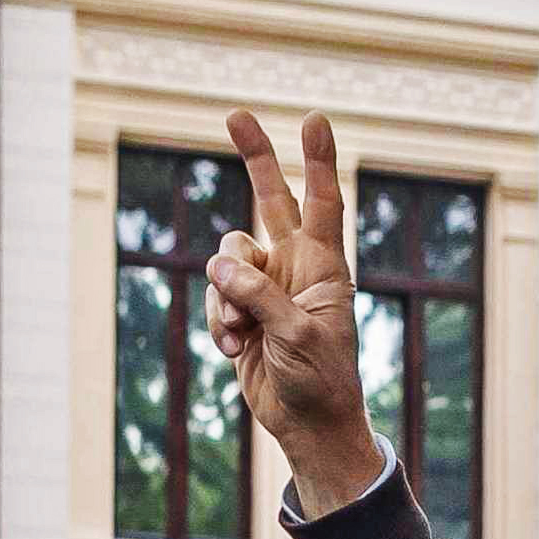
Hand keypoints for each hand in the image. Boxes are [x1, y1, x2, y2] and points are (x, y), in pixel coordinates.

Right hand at [199, 110, 384, 521]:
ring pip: (226, 258)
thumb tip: (218, 267)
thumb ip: (259, 296)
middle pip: (270, 200)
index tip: (314, 120)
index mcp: (324, 267)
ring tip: (242, 333)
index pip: (322, 203)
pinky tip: (235, 349)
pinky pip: (215, 297)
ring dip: (224, 295)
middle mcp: (294, 267)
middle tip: (236, 114)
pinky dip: (218, 321)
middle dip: (255, 158)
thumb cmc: (320, 380)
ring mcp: (265, 286)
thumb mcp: (296, 336)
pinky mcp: (241, 310)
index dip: (318, 162)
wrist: (306, 424)